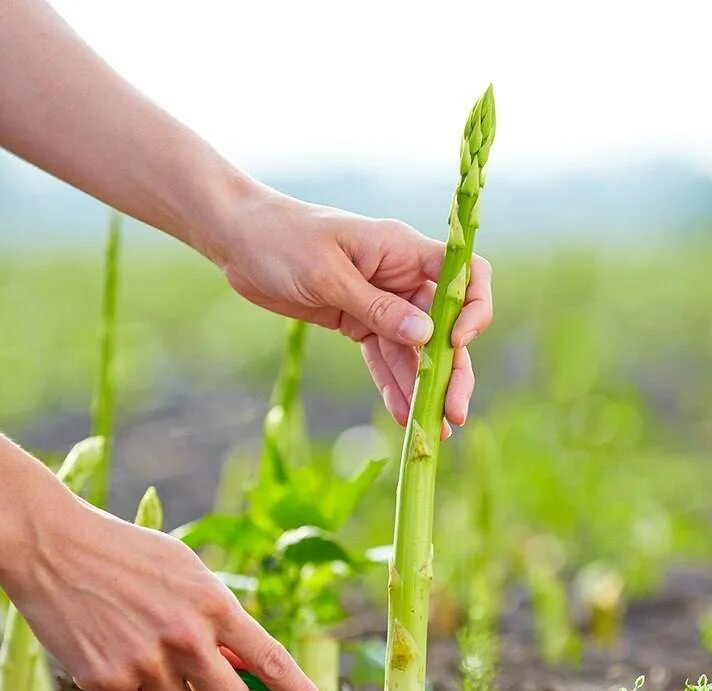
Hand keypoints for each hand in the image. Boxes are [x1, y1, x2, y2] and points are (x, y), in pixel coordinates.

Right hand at [0, 485, 332, 690]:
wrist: (52, 545)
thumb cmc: (124, 554)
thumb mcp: (183, 571)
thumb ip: (216, 617)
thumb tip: (241, 664)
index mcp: (212, 604)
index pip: (270, 661)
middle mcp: (185, 638)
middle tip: (205, 687)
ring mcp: (145, 663)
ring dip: (167, 689)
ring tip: (137, 641)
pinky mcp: (107, 680)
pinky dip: (125, 683)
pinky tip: (106, 643)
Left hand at [218, 189, 492, 434]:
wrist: (239, 240)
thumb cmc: (282, 240)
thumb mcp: (328, 274)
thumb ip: (377, 308)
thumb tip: (426, 336)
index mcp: (403, 250)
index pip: (464, 274)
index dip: (471, 308)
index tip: (456, 342)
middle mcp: (400, 277)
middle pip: (444, 325)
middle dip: (452, 369)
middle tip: (453, 413)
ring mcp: (381, 301)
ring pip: (415, 349)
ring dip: (424, 388)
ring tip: (432, 430)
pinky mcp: (356, 321)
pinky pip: (383, 357)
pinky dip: (392, 385)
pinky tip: (402, 416)